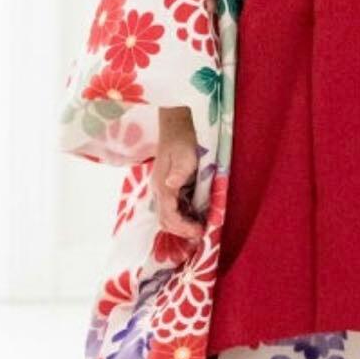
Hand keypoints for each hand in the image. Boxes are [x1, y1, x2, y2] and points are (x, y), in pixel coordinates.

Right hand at [152, 108, 202, 239]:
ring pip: (166, 216)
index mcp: (162, 185)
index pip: (169, 215)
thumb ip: (179, 172)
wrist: (175, 126)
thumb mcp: (185, 155)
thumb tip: (171, 186)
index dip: (183, 226)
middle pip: (165, 220)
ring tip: (198, 227)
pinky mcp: (167, 187)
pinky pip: (171, 208)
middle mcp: (159, 190)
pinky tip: (193, 217)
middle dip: (181, 230)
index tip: (200, 230)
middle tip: (201, 232)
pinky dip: (181, 217)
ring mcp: (161, 189)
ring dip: (180, 226)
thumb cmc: (182, 139)